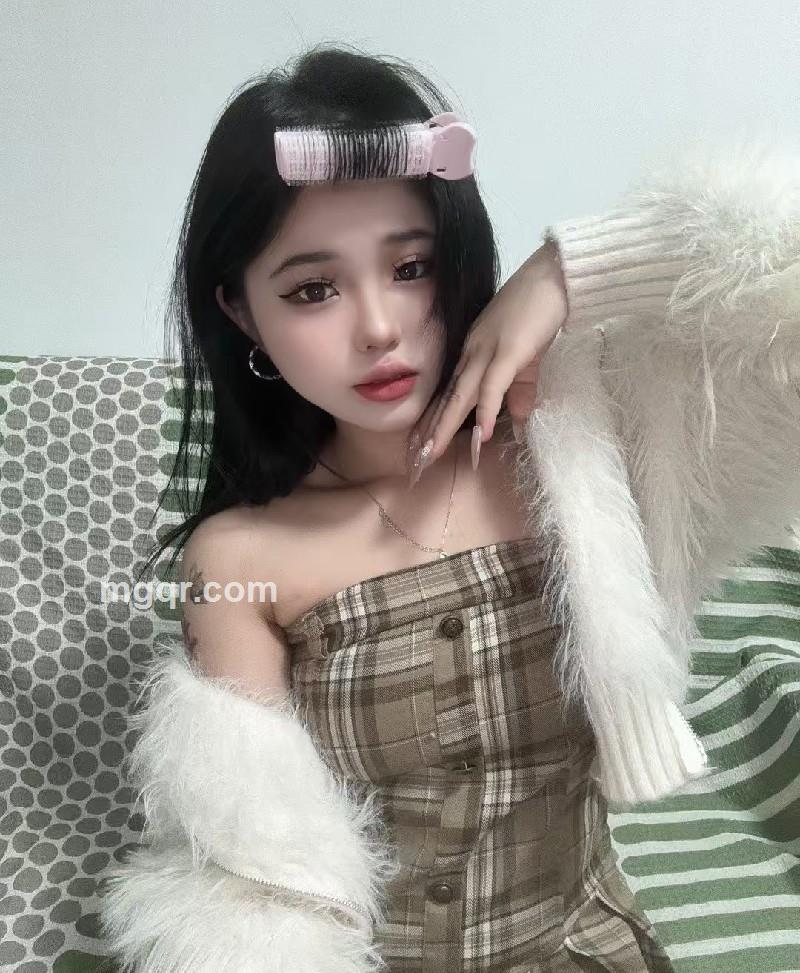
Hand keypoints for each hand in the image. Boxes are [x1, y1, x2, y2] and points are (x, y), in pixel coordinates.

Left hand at [407, 238, 568, 485]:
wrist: (553, 276)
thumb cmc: (537, 312)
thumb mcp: (526, 359)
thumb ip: (519, 391)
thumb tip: (518, 423)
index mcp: (473, 355)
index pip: (448, 394)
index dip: (433, 421)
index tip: (418, 446)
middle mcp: (472, 354)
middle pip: (447, 399)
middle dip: (429, 432)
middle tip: (415, 461)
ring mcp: (487, 351)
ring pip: (461, 395)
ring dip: (446, 427)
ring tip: (432, 454)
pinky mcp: (509, 350)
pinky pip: (494, 385)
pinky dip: (487, 411)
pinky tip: (481, 435)